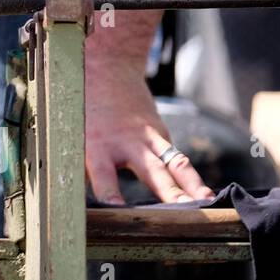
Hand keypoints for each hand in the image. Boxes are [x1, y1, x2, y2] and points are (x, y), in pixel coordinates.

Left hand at [84, 49, 214, 204]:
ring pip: (175, 162)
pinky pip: (177, 157)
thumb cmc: (82, 110)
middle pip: (151, 170)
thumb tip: (88, 205)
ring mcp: (149, 137)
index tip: (117, 210)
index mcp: (97, 145)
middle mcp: (127, 142)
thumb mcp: (72, 137)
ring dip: (193, 185)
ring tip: (208, 204)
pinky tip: (204, 196)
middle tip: (183, 212)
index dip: (110, 193)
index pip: (104, 175)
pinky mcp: (161, 134)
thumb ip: (83, 169)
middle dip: (169, 192)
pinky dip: (191, 176)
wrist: (106, 67)